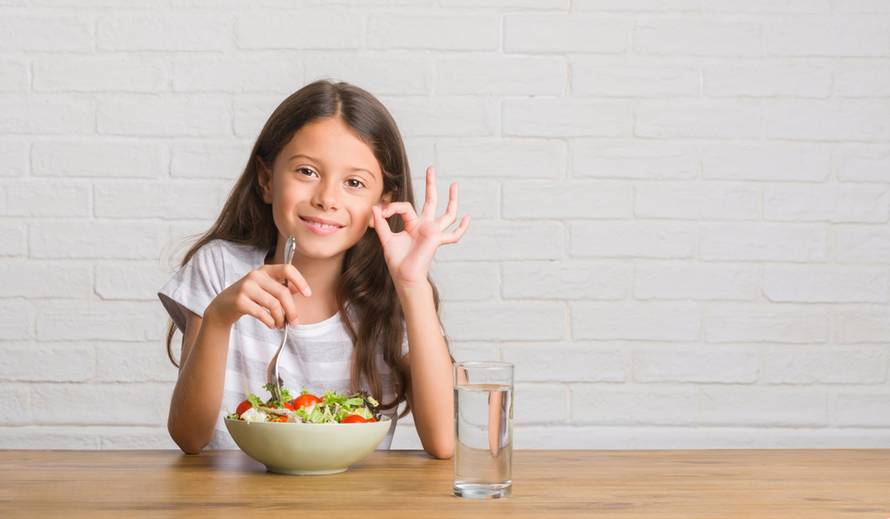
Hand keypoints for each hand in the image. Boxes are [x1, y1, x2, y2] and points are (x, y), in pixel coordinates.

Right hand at [205, 265, 311, 328]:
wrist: (222, 307)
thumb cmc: (249, 297)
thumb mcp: (265, 288)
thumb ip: (281, 287)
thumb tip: (299, 289)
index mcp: (265, 270)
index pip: (287, 269)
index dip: (300, 281)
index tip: (308, 294)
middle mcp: (256, 276)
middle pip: (283, 292)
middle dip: (292, 310)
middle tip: (294, 322)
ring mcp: (246, 287)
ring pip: (274, 304)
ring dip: (280, 318)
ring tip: (280, 325)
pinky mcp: (240, 301)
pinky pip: (262, 313)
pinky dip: (270, 321)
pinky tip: (271, 325)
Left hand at [371, 165, 469, 286]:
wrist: (404, 276)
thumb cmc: (397, 261)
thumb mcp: (386, 239)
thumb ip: (382, 223)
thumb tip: (375, 207)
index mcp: (413, 224)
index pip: (405, 206)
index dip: (392, 207)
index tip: (381, 212)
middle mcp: (425, 225)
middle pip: (430, 200)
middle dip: (431, 184)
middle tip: (431, 168)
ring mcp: (433, 232)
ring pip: (447, 213)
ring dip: (451, 199)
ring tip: (455, 185)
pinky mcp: (436, 239)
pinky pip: (453, 235)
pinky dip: (461, 228)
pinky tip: (468, 218)